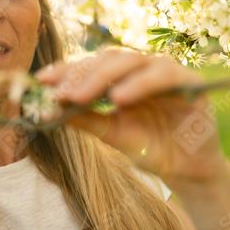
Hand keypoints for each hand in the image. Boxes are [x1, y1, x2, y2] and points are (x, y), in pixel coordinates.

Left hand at [37, 46, 227, 186]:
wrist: (186, 169)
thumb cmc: (148, 147)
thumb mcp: (111, 133)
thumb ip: (84, 118)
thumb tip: (48, 109)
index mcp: (119, 77)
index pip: (89, 65)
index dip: (65, 70)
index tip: (41, 79)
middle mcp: (140, 68)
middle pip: (106, 59)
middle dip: (80, 75)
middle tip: (59, 93)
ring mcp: (163, 70)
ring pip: (130, 61)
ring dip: (103, 77)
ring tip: (81, 97)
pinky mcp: (187, 80)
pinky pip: (161, 76)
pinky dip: (139, 84)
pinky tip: (119, 98)